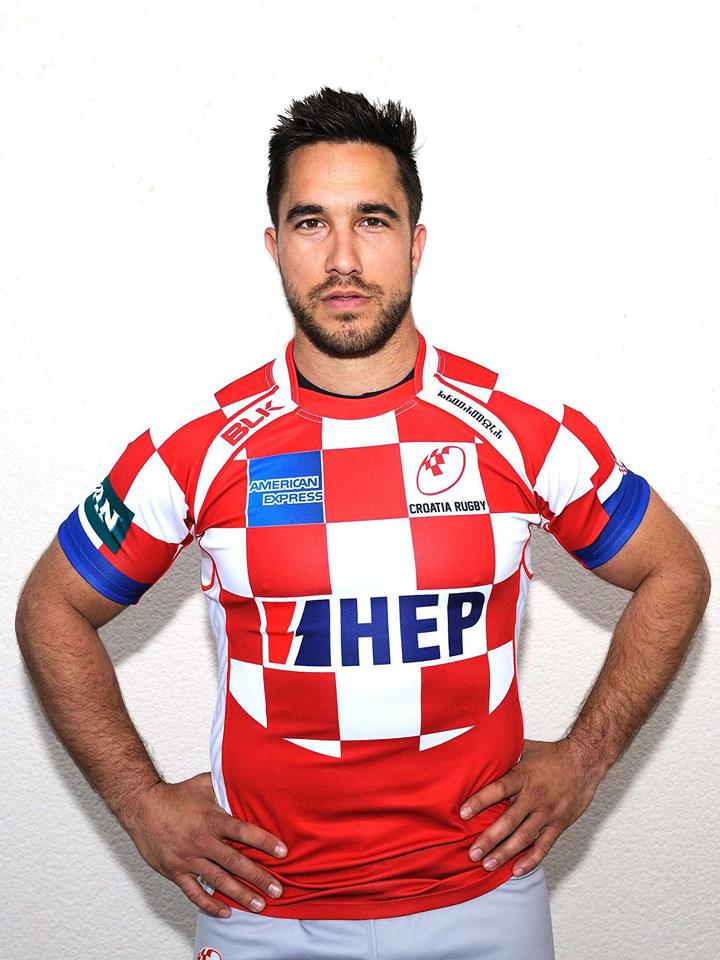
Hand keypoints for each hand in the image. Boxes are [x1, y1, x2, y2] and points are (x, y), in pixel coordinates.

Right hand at [123, 771, 287, 916]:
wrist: (142, 807)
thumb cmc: (176, 795)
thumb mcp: (203, 784)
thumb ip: (226, 784)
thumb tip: (248, 776)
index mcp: (211, 819)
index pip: (243, 832)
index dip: (264, 842)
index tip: (283, 852)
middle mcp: (202, 841)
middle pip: (235, 862)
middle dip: (258, 877)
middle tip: (277, 890)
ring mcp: (188, 859)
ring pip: (218, 881)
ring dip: (240, 894)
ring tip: (259, 904)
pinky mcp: (175, 871)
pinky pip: (194, 893)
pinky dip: (210, 904)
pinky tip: (225, 911)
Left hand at [459, 738, 600, 875]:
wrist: (585, 760)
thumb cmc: (551, 754)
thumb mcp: (526, 748)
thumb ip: (505, 753)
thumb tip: (481, 748)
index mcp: (523, 776)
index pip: (498, 790)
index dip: (480, 801)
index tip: (463, 813)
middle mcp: (535, 796)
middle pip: (509, 820)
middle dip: (489, 838)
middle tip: (472, 853)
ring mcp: (548, 812)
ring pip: (524, 837)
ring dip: (505, 853)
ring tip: (487, 864)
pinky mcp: (559, 824)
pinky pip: (544, 846)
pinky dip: (531, 860)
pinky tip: (516, 870)